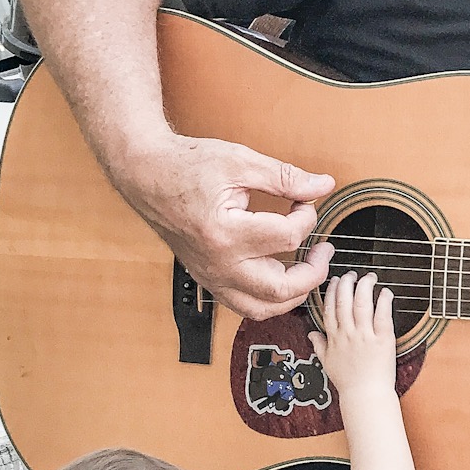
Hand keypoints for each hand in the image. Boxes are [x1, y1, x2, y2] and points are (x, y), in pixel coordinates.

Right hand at [118, 135, 333, 320]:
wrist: (146, 175)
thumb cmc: (186, 166)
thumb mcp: (240, 161)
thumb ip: (285, 177)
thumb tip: (322, 185)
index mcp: (226, 233)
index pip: (288, 237)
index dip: (308, 216)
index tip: (305, 201)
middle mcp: (218, 264)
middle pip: (281, 289)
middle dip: (313, 272)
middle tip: (323, 250)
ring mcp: (211, 276)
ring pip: (262, 308)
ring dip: (293, 294)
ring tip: (307, 268)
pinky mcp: (208, 279)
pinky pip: (244, 305)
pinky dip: (269, 298)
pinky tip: (281, 274)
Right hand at [310, 270, 396, 400]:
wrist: (366, 395)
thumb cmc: (348, 381)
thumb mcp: (327, 363)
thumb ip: (319, 345)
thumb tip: (311, 334)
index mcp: (334, 338)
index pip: (330, 308)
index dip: (332, 291)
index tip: (335, 280)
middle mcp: (348, 334)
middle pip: (344, 301)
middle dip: (347, 283)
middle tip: (352, 274)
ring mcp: (365, 335)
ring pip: (362, 304)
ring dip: (365, 286)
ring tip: (369, 277)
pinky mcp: (383, 339)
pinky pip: (382, 315)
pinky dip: (383, 301)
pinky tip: (385, 291)